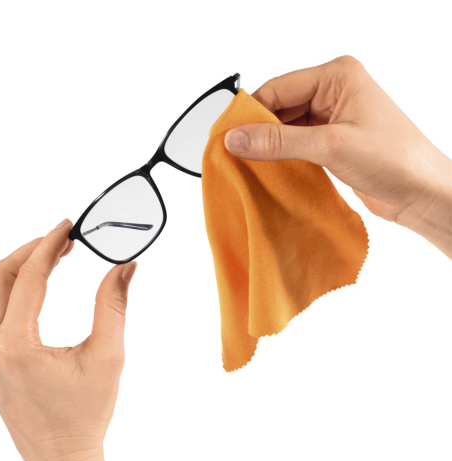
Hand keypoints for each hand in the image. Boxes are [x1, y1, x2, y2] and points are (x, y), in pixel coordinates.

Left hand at [0, 219, 136, 460]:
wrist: (61, 456)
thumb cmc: (85, 414)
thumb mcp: (108, 356)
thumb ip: (114, 305)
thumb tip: (125, 267)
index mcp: (16, 346)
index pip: (28, 277)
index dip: (50, 245)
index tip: (68, 226)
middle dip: (30, 250)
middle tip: (62, 238)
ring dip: (17, 267)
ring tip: (51, 255)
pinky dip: (10, 288)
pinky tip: (35, 284)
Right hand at [224, 56, 451, 257]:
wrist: (422, 193)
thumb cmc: (396, 160)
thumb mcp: (330, 146)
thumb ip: (279, 142)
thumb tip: (238, 138)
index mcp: (338, 76)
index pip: (278, 88)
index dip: (251, 112)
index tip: (229, 136)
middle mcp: (333, 92)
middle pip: (279, 107)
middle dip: (259, 131)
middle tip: (237, 154)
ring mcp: (332, 117)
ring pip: (285, 127)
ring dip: (270, 146)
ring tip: (252, 165)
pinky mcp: (331, 140)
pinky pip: (296, 143)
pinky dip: (282, 156)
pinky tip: (271, 169)